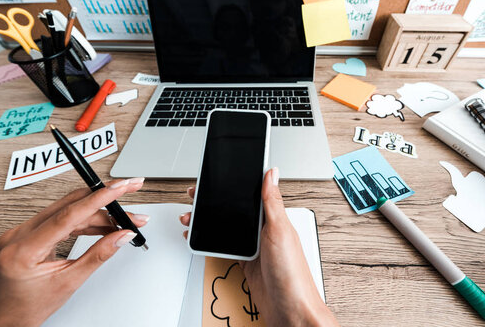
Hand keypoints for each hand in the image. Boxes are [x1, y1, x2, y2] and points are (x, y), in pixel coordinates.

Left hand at [0, 178, 148, 326]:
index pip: (68, 214)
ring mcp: (22, 232)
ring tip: (124, 220)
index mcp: (24, 249)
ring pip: (68, 210)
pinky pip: (61, 218)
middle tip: (129, 193)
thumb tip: (121, 236)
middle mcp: (19, 234)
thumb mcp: (68, 282)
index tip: (120, 188)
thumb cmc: (28, 307)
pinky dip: (84, 220)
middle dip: (104, 200)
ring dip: (98, 213)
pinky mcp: (29, 233)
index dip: (99, 198)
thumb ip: (98, 255)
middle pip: (71, 207)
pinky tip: (104, 224)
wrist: (5, 318)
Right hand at [180, 168, 337, 326]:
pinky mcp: (247, 263)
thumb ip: (272, 202)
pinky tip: (202, 237)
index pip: (251, 194)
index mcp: (274, 219)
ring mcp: (254, 248)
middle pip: (235, 210)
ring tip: (191, 217)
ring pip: (227, 228)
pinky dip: (211, 241)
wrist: (290, 311)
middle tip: (196, 195)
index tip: (216, 178)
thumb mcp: (280, 231)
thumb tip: (272, 173)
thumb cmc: (293, 274)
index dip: (234, 185)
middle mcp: (264, 231)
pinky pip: (226, 247)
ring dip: (208, 222)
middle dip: (214, 202)